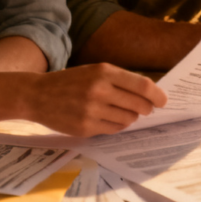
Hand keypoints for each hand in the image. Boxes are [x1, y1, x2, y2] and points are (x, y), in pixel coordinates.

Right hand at [25, 64, 167, 136]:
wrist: (37, 95)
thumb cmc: (70, 81)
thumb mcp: (94, 71)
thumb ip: (119, 80)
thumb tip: (148, 95)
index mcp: (103, 72)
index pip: (142, 86)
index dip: (157, 95)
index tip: (163, 101)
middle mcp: (99, 90)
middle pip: (138, 105)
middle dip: (146, 109)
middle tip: (145, 109)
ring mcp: (92, 110)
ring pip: (127, 119)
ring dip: (129, 118)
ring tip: (120, 112)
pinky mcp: (86, 127)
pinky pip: (113, 130)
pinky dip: (116, 126)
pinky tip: (108, 119)